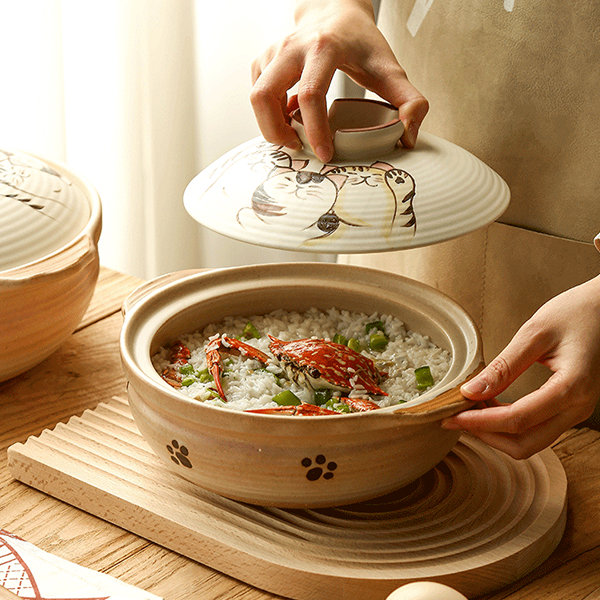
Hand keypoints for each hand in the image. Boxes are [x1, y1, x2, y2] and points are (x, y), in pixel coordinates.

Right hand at [250, 0, 428, 161]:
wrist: (336, 10)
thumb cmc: (362, 43)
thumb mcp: (390, 69)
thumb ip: (409, 101)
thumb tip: (408, 136)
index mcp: (324, 48)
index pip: (311, 94)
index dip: (315, 131)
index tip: (325, 154)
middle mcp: (292, 47)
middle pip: (264, 96)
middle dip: (276, 132)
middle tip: (297, 147)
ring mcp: (273, 52)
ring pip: (256, 96)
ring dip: (269, 125)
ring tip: (292, 136)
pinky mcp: (264, 60)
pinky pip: (257, 93)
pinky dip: (268, 112)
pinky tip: (288, 117)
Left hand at [442, 275, 599, 458]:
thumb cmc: (577, 313)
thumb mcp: (535, 333)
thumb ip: (504, 366)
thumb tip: (471, 391)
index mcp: (572, 388)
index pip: (517, 420)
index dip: (479, 422)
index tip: (450, 416)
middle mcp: (578, 408)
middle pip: (525, 443)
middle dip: (486, 434)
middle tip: (454, 416)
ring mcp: (577, 411)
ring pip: (531, 441)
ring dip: (497, 431)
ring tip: (469, 407)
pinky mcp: (570, 407)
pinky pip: (538, 428)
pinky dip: (509, 424)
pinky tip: (489, 403)